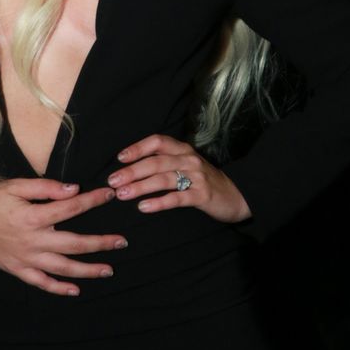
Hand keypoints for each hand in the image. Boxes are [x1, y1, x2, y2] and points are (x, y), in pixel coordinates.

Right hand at [0, 178, 127, 295]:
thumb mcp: (15, 185)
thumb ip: (46, 187)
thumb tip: (73, 189)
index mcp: (34, 216)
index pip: (71, 208)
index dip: (92, 201)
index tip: (109, 195)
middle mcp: (34, 240)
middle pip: (74, 243)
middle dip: (101, 243)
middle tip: (122, 242)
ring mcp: (27, 258)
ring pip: (63, 268)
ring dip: (88, 270)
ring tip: (109, 270)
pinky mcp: (18, 270)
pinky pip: (42, 283)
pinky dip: (59, 288)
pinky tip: (75, 290)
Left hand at [108, 134, 251, 223]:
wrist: (236, 195)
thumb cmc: (203, 181)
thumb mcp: (186, 166)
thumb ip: (164, 163)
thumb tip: (131, 169)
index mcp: (183, 149)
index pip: (158, 142)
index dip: (138, 148)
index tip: (120, 158)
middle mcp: (189, 159)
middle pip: (156, 162)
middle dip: (132, 171)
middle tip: (113, 181)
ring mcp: (197, 177)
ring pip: (164, 179)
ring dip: (140, 186)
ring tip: (123, 194)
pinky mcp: (203, 195)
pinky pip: (177, 198)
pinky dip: (158, 202)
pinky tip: (144, 207)